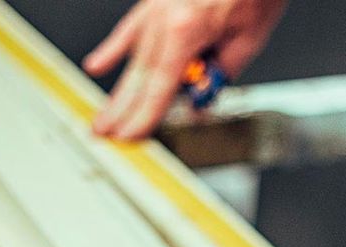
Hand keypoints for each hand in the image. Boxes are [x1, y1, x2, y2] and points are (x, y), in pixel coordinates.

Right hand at [82, 0, 286, 139]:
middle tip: (105, 135)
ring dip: (118, 91)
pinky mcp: (156, 2)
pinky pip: (130, 29)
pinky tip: (97, 66)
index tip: (130, 136)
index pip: (161, 85)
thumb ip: (220, 73)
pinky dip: (113, 49)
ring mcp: (156, 8)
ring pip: (134, 58)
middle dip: (122, 110)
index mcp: (187, 29)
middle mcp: (164, 18)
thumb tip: (201, 100)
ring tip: (103, 117)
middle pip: (140, 75)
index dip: (144, 115)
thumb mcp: (248, 40)